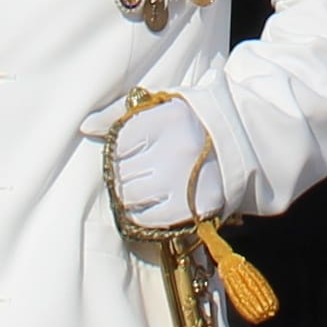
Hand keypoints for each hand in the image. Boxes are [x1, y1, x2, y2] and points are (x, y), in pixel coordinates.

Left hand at [94, 92, 223, 229]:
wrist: (241, 145)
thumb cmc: (193, 124)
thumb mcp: (160, 108)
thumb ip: (119, 114)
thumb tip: (85, 127)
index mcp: (167, 120)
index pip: (118, 144)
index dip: (121, 151)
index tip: (136, 150)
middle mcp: (176, 150)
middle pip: (122, 172)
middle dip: (126, 173)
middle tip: (144, 168)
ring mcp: (185, 182)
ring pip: (130, 196)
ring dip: (132, 194)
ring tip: (148, 184)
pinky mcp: (193, 208)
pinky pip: (147, 218)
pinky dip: (144, 213)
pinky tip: (155, 201)